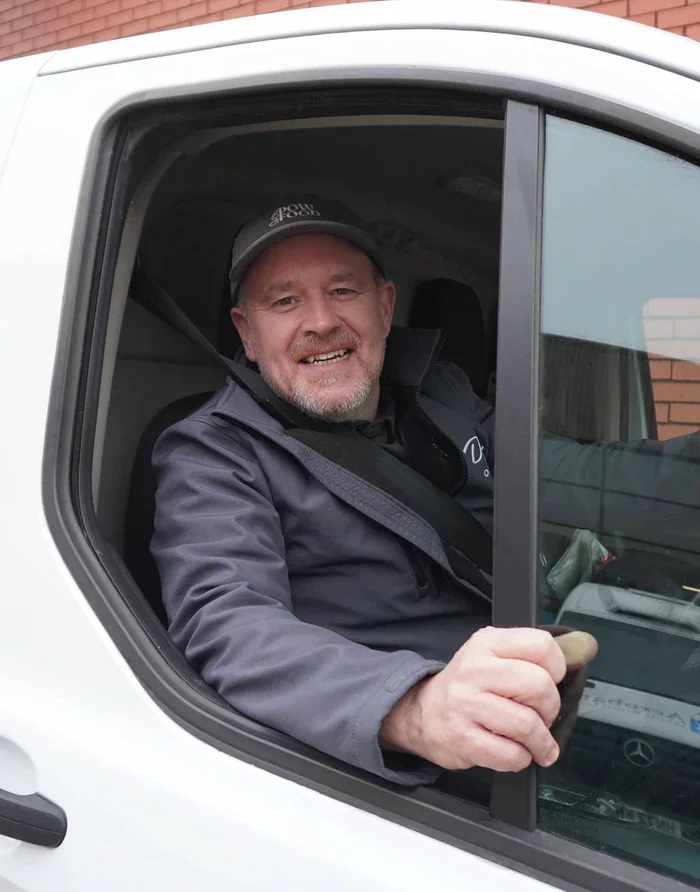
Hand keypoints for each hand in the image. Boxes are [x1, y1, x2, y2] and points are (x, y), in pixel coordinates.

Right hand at [379, 626, 593, 771]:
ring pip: (528, 725)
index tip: (552, 681)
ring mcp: (465, 704)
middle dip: (550, 708)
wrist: (424, 713)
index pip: (541, 645)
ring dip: (540, 742)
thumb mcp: (496, 657)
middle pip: (540, 686)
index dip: (557, 668)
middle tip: (543, 716)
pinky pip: (510, 754)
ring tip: (536, 743)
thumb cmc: (469, 687)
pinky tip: (514, 752)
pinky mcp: (462, 737)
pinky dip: (520, 759)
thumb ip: (537, 654)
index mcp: (487, 643)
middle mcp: (474, 669)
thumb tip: (585, 645)